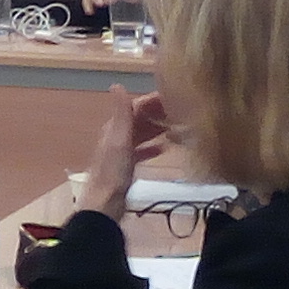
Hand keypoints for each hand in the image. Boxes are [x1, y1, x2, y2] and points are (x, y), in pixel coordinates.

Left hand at [83, 87, 170, 213]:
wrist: (105, 203)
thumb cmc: (113, 171)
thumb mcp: (119, 140)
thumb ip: (121, 114)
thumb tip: (117, 84)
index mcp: (114, 127)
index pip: (136, 106)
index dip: (154, 100)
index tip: (176, 97)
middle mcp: (116, 136)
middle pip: (139, 119)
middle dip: (159, 113)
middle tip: (183, 112)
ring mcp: (121, 151)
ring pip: (141, 134)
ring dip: (157, 129)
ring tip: (179, 127)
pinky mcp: (126, 166)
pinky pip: (141, 151)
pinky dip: (152, 147)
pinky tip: (165, 149)